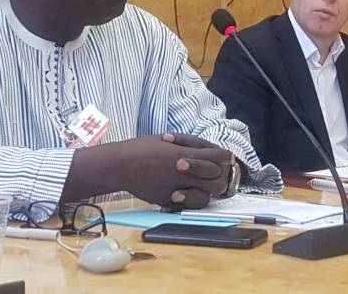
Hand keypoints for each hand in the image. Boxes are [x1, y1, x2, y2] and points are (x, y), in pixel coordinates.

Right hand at [63, 133, 232, 209]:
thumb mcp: (168, 140)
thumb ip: (188, 146)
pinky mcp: (168, 201)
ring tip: (204, 184)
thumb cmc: (142, 149)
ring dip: (207, 190)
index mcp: (184, 155)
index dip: (223, 157)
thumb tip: (206, 149)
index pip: (216, 158)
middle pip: (216, 180)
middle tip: (218, 172)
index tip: (226, 157)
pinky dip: (191, 199)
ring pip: (205, 196)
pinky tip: (187, 192)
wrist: (121, 165)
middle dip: (220, 175)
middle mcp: (183, 173)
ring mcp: (176, 189)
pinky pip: (188, 205)